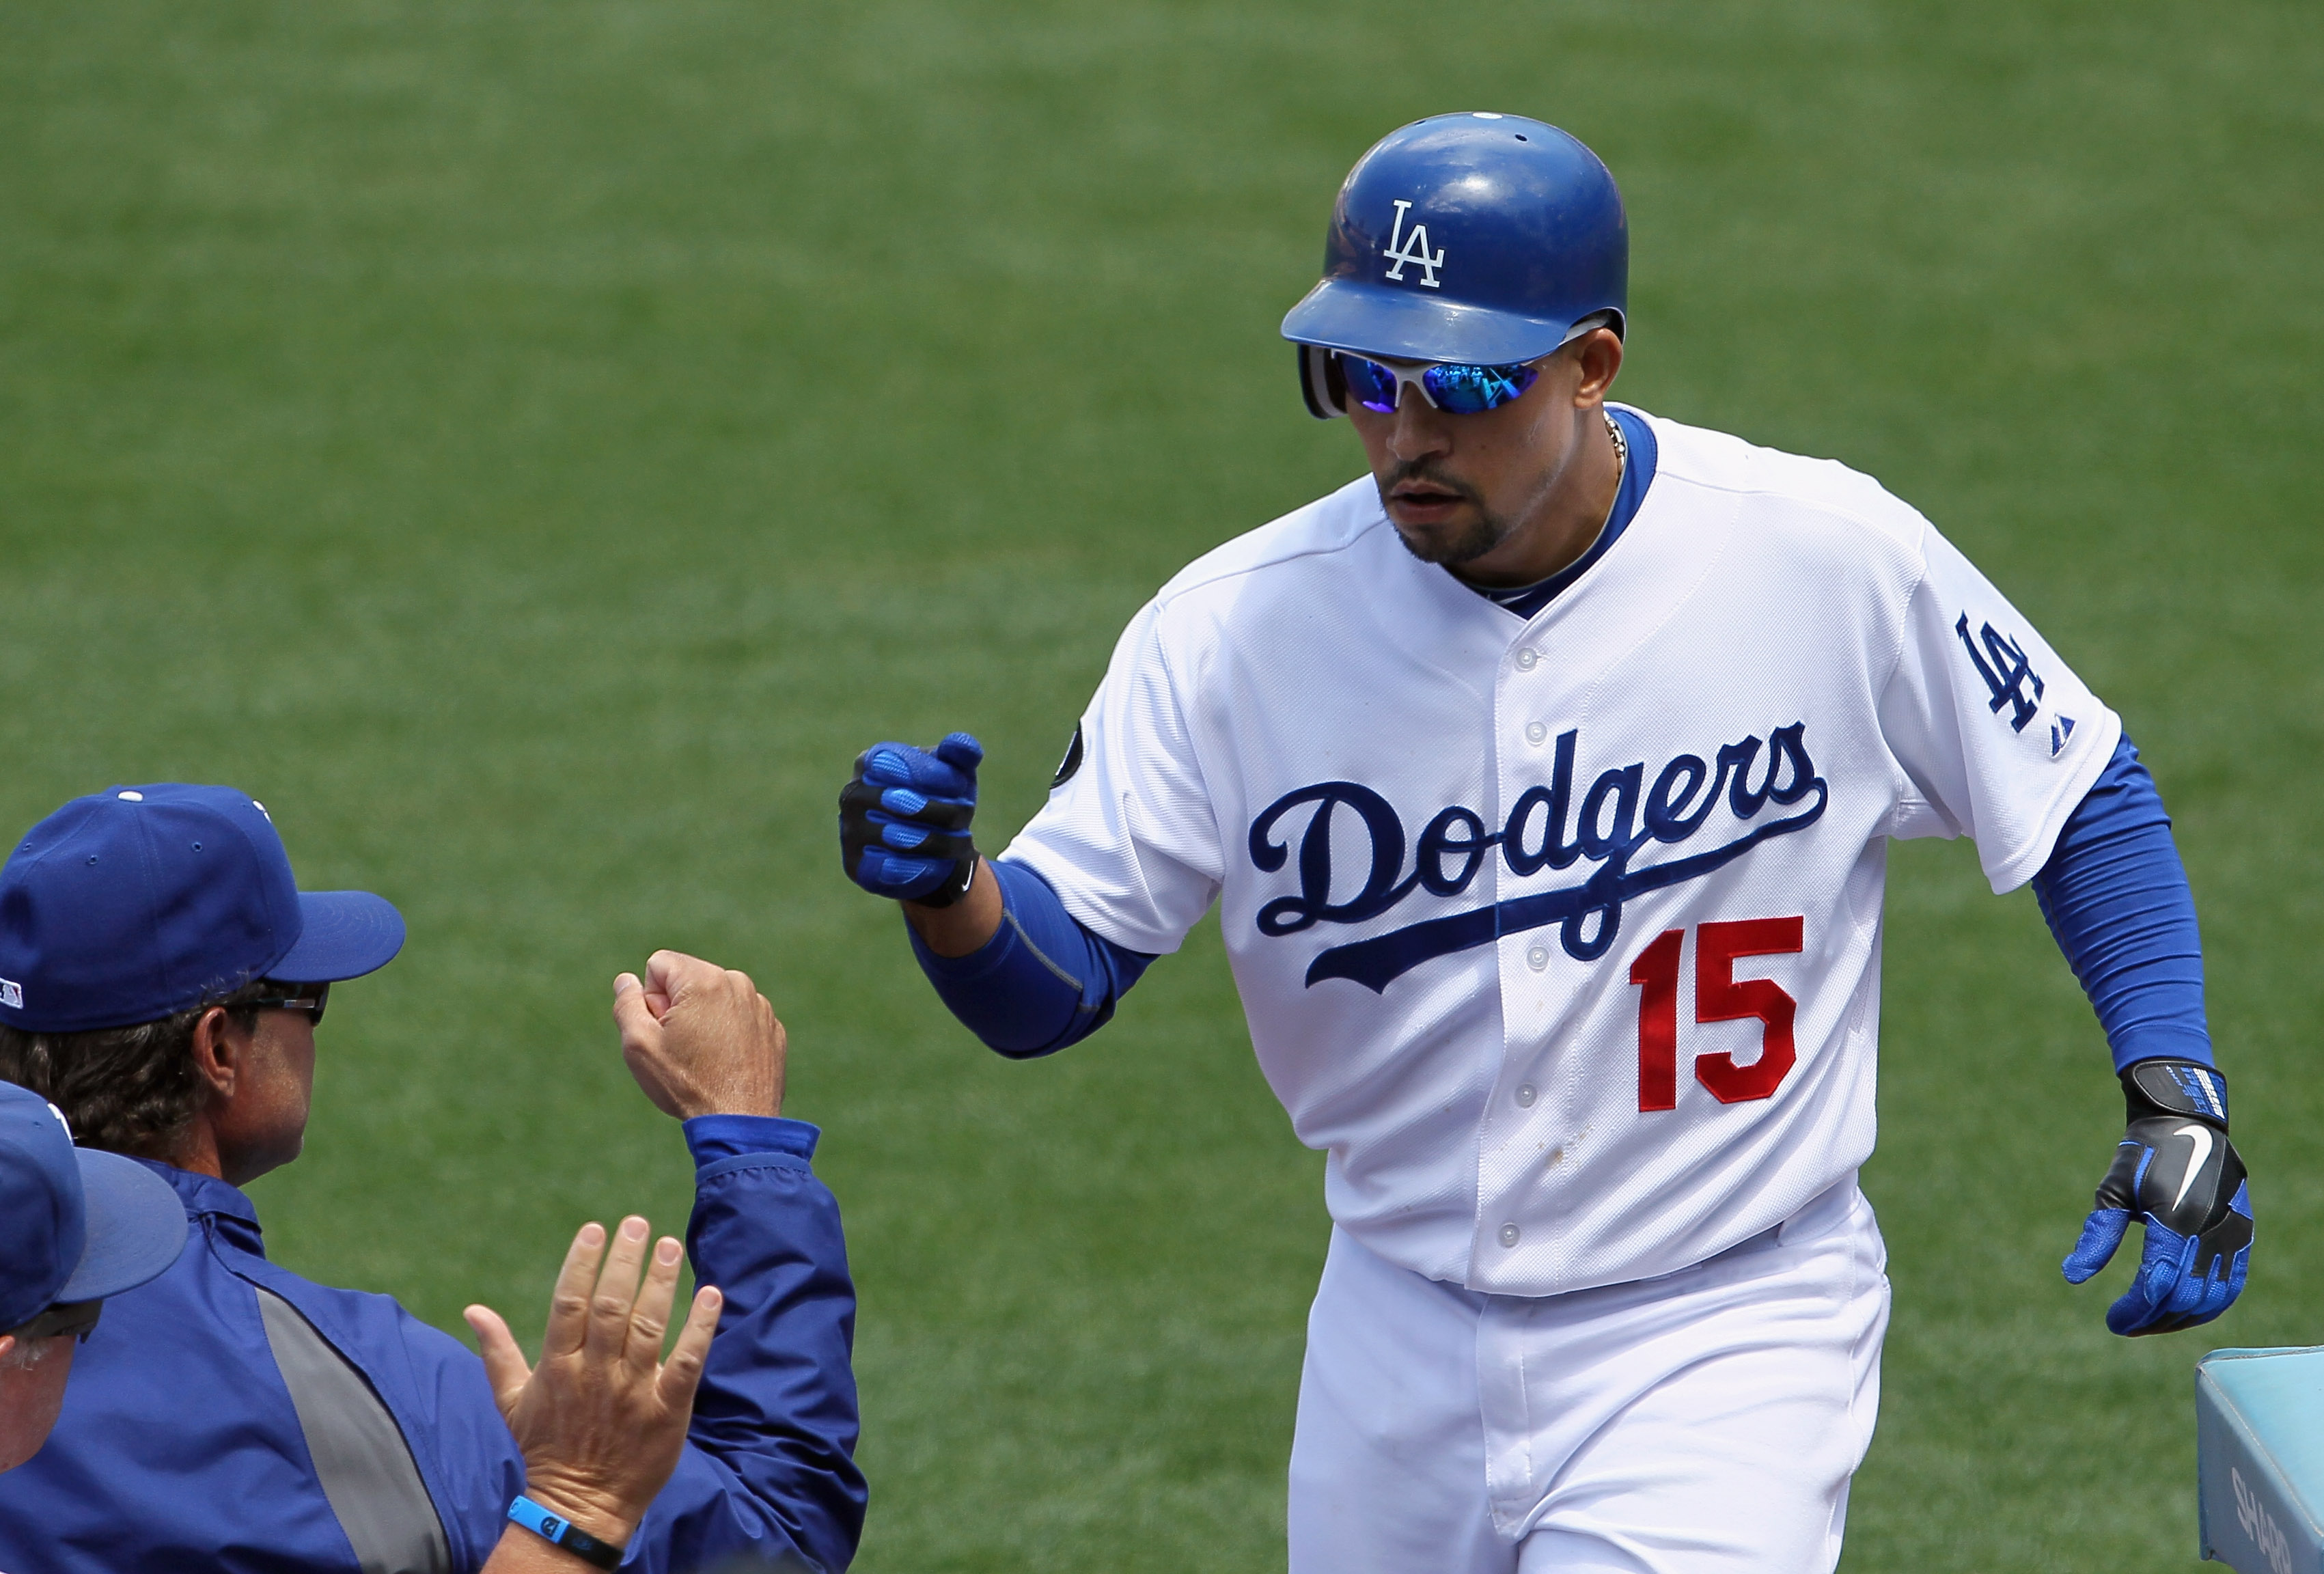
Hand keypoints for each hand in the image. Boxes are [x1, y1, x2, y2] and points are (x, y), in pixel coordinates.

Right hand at [466, 1217, 722, 1548]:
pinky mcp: (667, 1410)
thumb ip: (497, 1351)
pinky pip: (688, 1362)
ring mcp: (633, 1391)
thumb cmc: (546, 1447)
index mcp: (558, 1367)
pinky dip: (700, 1328)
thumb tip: (473, 1309)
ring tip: (669, 1246)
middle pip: (610, 1307)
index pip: (568, 1303)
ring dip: (661, 1282)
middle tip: (636, 1223)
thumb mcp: (512, 1401)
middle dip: (623, 1261)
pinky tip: (711, 1294)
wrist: (580, 1507)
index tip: (594, 1229)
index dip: (581, 1263)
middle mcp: (595, 1374)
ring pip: (648, 1327)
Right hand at [613, 952, 784, 1119]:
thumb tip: (627, 980)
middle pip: (687, 979)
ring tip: (704, 1057)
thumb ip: (627, 1004)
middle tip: (680, 1047)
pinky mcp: (772, 1026)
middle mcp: (737, 982)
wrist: (740, 1121)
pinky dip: (728, 1033)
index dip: (650, 998)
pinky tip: (725, 1063)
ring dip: (702, 1019)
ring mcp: (759, 1004)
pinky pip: (738, 1016)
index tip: (662, 1029)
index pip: (658, 965)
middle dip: (676, 1006)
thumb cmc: (686, 1084)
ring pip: (714, 998)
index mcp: (704, 979)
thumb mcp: (639, 1045)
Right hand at [838, 733, 982, 905]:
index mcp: (871, 761)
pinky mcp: (857, 866)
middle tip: (966, 814)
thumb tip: (961, 745)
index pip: (900, 763)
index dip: (935, 775)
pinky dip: (924, 866)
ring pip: (900, 838)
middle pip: (901, 801)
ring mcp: (850, 831)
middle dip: (945, 810)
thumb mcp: (956, 773)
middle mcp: (853, 795)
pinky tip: (940, 863)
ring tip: (961, 840)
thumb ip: (961, 753)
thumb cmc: (942, 800)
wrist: (932, 850)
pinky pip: (893, 868)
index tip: (960, 786)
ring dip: (941, 841)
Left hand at [2062, 1058, 2252, 1334]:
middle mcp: (2210, 1230)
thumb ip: (2097, 1236)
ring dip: (2180, 1318)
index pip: (2157, 1283)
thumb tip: (2071, 1277)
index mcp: (2175, 1219)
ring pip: (2212, 1298)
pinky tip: (2181, 1312)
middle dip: (2154, 1319)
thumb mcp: (2112, 1191)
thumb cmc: (2141, 1156)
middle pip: (2185, 1297)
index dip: (2134, 1310)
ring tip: (2149, 1322)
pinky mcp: (2243, 1235)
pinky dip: (2208, 1305)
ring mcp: (2232, 1234)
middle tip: (2126, 1325)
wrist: (2187, 1124)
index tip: (2112, 1321)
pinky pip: (2231, 1284)